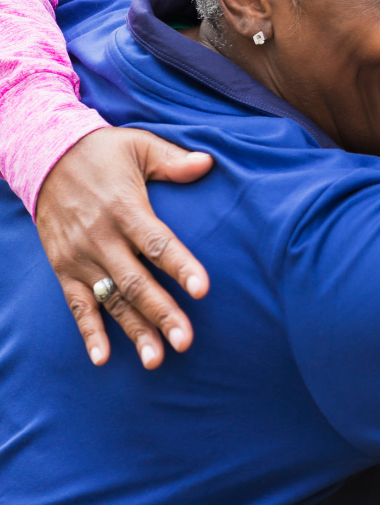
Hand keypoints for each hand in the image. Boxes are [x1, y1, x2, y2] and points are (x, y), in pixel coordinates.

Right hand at [35, 127, 212, 367]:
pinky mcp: (63, 267)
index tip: (203, 290)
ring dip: (133, 330)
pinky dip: (89, 332)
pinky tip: (103, 358)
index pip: (157, 243)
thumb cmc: (103, 151)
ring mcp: (80, 256)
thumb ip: (173, 160)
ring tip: (156, 358)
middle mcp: (101, 237)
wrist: (46, 156)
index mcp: (125, 208)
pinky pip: (76, 305)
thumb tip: (208, 163)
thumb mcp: (139, 146)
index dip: (181, 266)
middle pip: (136, 282)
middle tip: (185, 341)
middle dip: (162, 313)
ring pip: (111, 300)